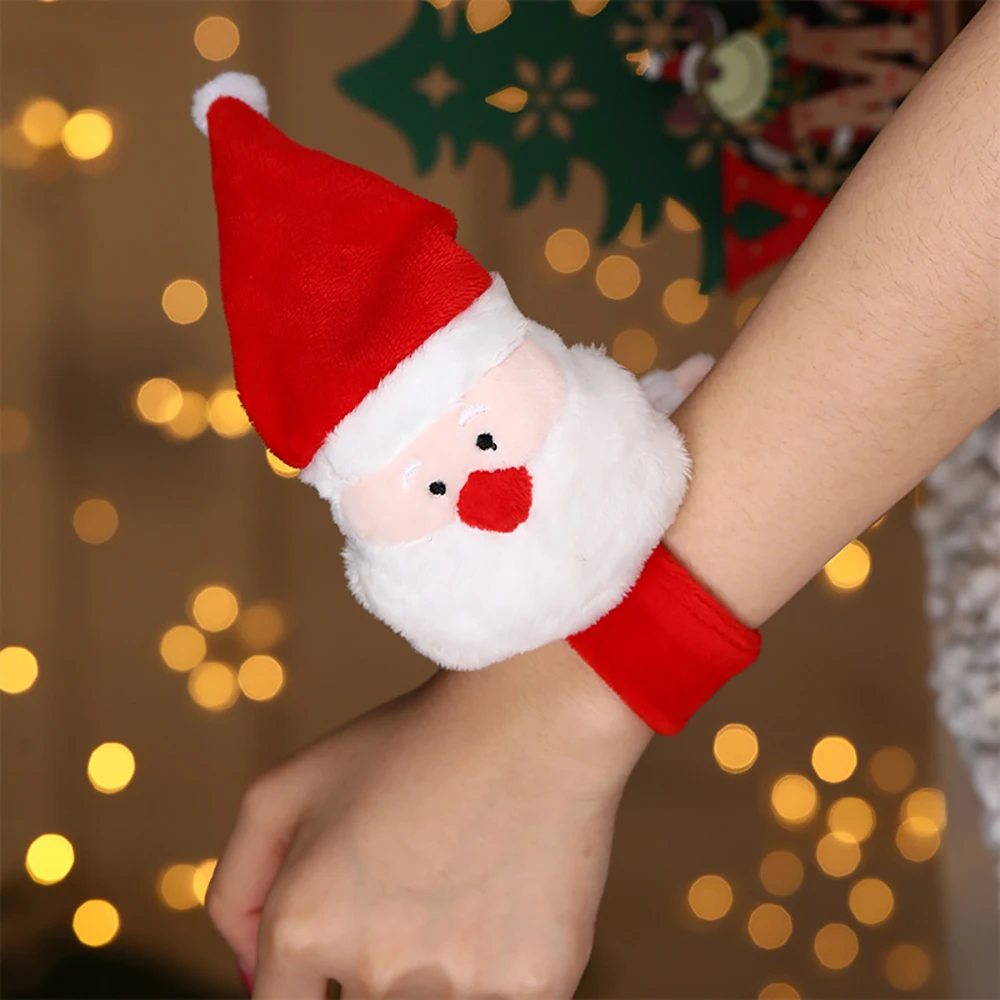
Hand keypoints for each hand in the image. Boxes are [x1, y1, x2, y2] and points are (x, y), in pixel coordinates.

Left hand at [206, 642, 651, 998]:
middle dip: (385, 966)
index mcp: (303, 925)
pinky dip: (504, 970)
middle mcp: (373, 968)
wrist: (535, 716)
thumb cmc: (412, 743)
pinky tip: (517, 904)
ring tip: (468, 895)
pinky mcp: (533, 989)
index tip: (354, 945)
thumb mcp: (289, 786)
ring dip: (442, 973)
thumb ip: (237, 890)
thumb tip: (252, 978)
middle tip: (423, 891)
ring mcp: (458, 986)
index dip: (318, 983)